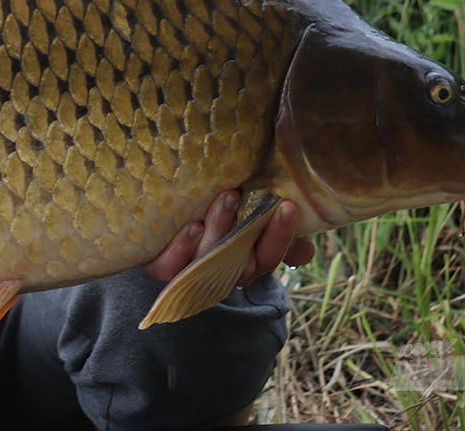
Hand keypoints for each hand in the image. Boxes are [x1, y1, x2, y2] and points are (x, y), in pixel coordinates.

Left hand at [145, 190, 312, 285]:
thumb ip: (275, 222)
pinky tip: (192, 226)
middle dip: (252, 231)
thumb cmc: (214, 205)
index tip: (288, 205)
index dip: (281, 236)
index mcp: (244, 259)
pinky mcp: (159, 265)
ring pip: (208, 262)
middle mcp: (218, 269)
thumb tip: (305, 251)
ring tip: (226, 197)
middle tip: (250, 196)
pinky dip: (181, 249)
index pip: (269, 257)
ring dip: (220, 230)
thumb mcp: (247, 207)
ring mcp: (188, 269)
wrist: (162, 211)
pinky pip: (169, 269)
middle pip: (243, 265)